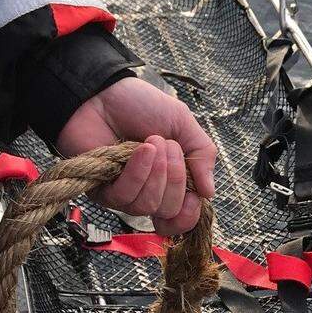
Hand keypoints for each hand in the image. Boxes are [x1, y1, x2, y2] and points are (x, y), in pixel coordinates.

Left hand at [55, 76, 217, 235]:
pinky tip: (140, 150)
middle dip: (175, 179)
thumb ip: (203, 155)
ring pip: (147, 206)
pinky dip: (137, 173)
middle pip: (168, 212)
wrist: (103, 93)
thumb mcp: (183, 124)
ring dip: (156, 173)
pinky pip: (124, 196)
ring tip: (152, 143)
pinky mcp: (101, 190)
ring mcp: (124, 194)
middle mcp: (148, 192)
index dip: (190, 213)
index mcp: (170, 181)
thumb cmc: (141, 106)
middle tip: (169, 147)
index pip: (181, 219)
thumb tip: (209, 193)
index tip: (194, 194)